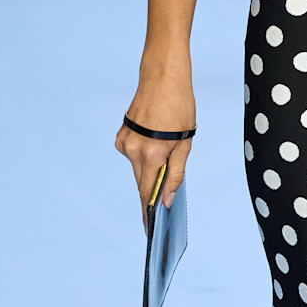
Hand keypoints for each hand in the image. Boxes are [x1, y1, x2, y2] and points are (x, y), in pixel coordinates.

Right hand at [114, 84, 196, 224]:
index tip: (150, 229)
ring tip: (167, 157)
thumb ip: (176, 173)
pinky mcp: (121, 135)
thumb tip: (168, 199)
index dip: (149, 212)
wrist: (162, 77)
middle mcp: (132, 150)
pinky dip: (143, 156)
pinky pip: (133, 155)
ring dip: (149, 170)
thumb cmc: (178, 107)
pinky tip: (156, 143)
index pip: (148, 192)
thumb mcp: (185, 142)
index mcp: (151, 154)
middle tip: (160, 209)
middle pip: (141, 182)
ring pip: (137, 168)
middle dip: (151, 194)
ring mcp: (124, 142)